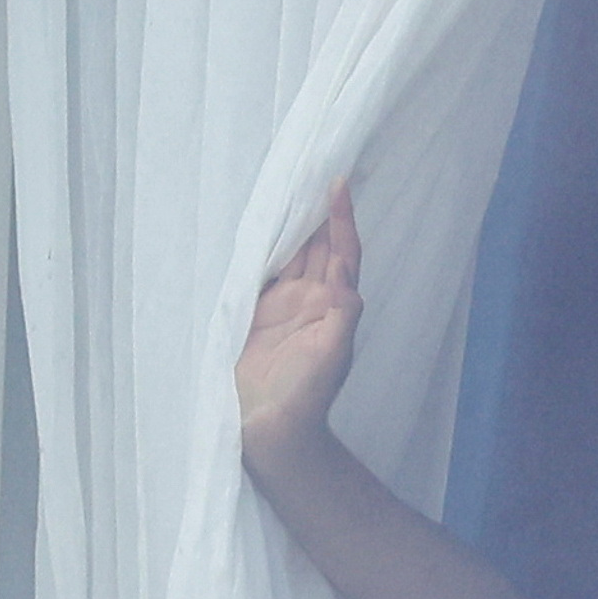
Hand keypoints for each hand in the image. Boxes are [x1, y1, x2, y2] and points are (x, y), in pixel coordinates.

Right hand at [233, 182, 362, 467]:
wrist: (269, 429)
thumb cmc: (307, 397)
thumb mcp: (331, 355)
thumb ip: (340, 313)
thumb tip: (342, 269)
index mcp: (333, 304)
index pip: (341, 252)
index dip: (341, 220)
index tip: (337, 185)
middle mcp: (310, 298)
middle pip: (316, 244)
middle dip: (315, 210)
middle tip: (309, 169)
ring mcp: (282, 305)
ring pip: (290, 254)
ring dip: (291, 223)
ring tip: (286, 187)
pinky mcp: (254, 313)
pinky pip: (261, 272)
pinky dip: (262, 248)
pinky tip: (258, 226)